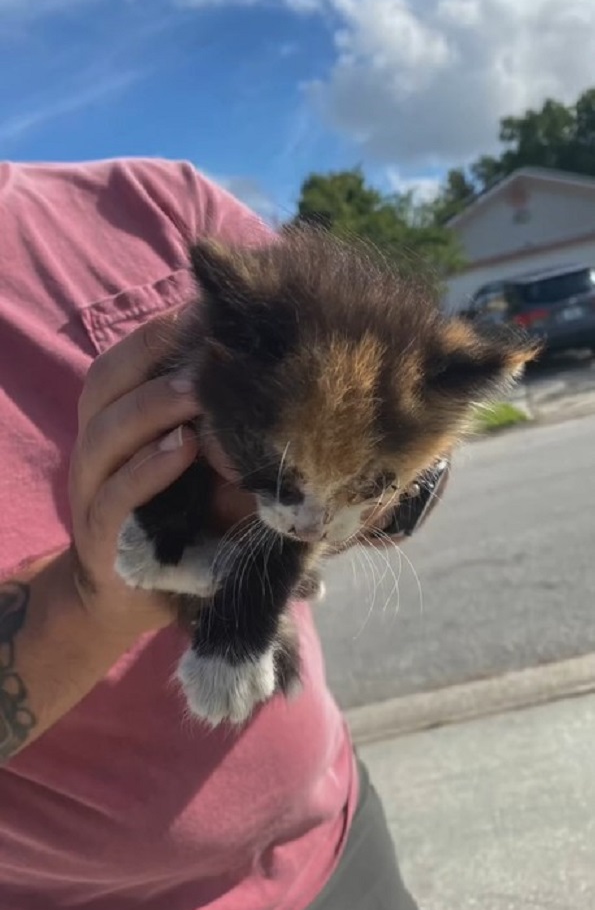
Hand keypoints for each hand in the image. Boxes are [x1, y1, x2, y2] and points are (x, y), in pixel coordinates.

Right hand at [67, 307, 253, 638]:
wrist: (136, 598)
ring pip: (105, 433)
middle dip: (152, 357)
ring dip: (152, 406)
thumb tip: (286, 390)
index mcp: (116, 421)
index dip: (157, 333)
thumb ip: (230, 433)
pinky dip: (149, 468)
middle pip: (104, 385)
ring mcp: (92, 490)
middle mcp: (96, 447)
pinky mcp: (101, 535)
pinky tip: (183, 448)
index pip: (124, 362)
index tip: (206, 310)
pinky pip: (117, 494)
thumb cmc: (183, 521)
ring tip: (195, 390)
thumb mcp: (210, 469)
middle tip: (205, 343)